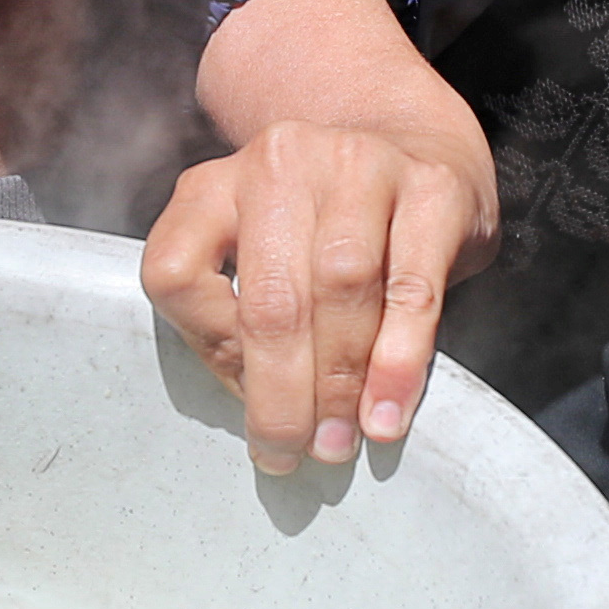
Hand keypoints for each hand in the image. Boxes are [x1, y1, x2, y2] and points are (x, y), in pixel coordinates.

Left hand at [145, 109, 490, 472]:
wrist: (421, 155)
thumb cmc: (330, 233)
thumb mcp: (260, 257)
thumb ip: (243, 320)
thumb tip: (264, 420)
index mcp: (212, 185)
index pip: (177, 274)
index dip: (208, 353)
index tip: (244, 404)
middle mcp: (278, 162)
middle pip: (268, 296)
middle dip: (281, 394)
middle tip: (292, 452)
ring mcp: (358, 163)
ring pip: (339, 288)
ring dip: (340, 382)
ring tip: (342, 440)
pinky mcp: (432, 187)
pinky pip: (412, 288)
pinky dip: (398, 360)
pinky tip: (388, 410)